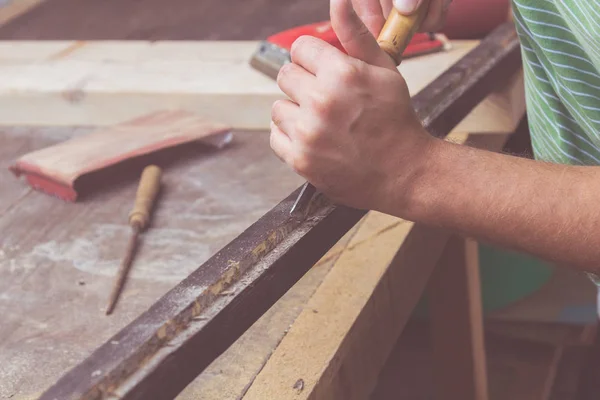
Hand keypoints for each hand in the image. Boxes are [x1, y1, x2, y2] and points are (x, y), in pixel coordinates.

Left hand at [270, 0, 434, 213]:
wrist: (403, 172)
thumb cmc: (395, 119)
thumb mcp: (383, 70)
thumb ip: (356, 35)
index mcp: (342, 74)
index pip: (300, 48)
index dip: (314, 59)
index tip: (325, 72)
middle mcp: (321, 101)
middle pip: (285, 75)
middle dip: (304, 83)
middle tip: (327, 99)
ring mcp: (308, 133)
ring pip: (278, 106)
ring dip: (295, 112)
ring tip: (322, 122)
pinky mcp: (300, 159)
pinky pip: (275, 136)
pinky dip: (290, 137)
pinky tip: (315, 138)